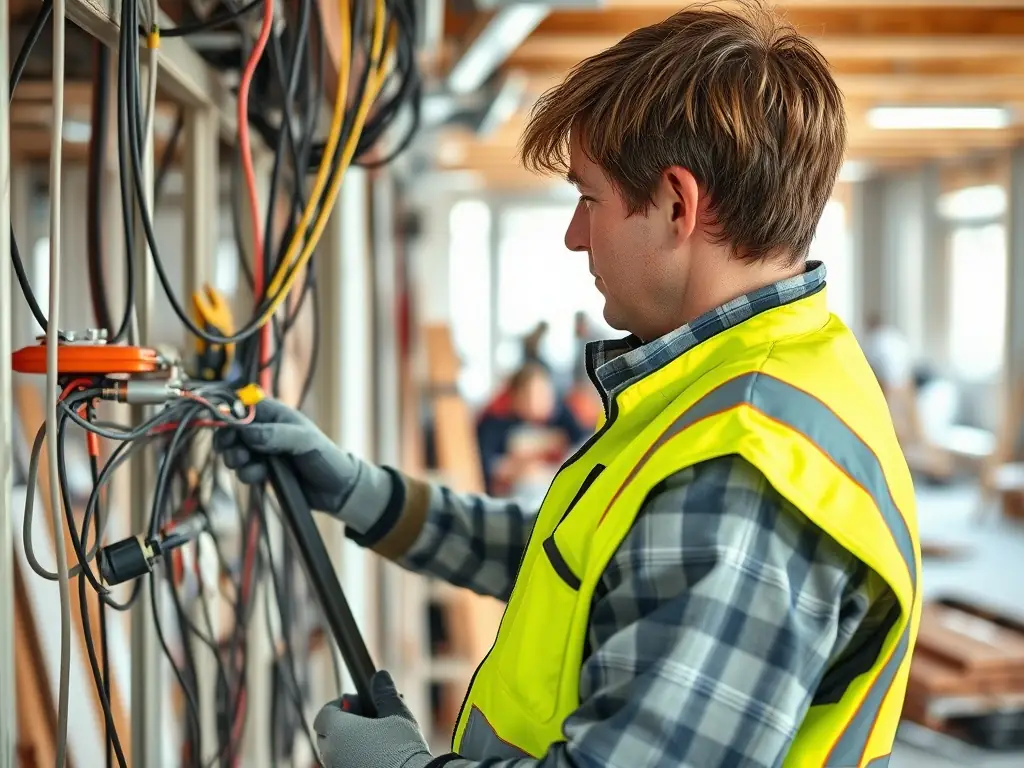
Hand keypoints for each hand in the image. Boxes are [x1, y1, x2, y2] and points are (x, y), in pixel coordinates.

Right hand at [213, 399, 393, 532]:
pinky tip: (262, 477)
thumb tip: (246, 433)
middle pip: (231, 430)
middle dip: (228, 441)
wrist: (335, 490)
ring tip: (249, 464)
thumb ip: (276, 435)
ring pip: (234, 451)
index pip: (242, 404)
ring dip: (236, 459)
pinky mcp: (261, 470)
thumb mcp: (304, 441)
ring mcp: (261, 450)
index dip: (227, 413)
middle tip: (234, 452)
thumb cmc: (325, 456)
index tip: (221, 426)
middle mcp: (265, 429)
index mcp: (274, 413)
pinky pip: (243, 470)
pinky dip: (248, 474)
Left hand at [314, 671, 432, 767]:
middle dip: (341, 724)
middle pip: (325, 734)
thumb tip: (380, 676)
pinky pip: (343, 764)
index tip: (357, 703)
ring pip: (333, 753)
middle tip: (366, 719)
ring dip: (347, 742)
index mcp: (338, 731)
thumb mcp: (396, 713)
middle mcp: (332, 753)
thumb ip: (384, 693)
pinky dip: (352, 757)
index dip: (338, 705)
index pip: (324, 714)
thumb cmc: (402, 747)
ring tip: (373, 737)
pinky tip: (375, 754)